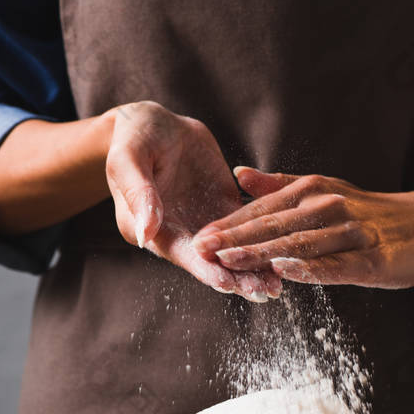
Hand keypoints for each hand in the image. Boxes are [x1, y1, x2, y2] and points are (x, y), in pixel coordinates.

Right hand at [105, 106, 280, 300]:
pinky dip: (262, 241)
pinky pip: (245, 226)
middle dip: (237, 277)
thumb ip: (139, 195)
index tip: (227, 283)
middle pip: (211, 261)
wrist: (153, 122)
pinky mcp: (223, 206)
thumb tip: (145, 233)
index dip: (205, 269)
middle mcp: (180, 232)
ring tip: (278, 284)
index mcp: (153, 228)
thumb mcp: (129, 160)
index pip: (182, 255)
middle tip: (265, 292)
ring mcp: (203, 222)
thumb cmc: (133, 136)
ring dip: (253, 266)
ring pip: (231, 249)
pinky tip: (284, 253)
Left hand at [191, 167, 413, 287]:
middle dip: (234, 238)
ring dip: (262, 252)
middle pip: (274, 225)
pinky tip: (286, 271)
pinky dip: (311, 267)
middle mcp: (329, 207)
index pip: (263, 211)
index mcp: (312, 192)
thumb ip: (280, 185)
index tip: (198, 237)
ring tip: (230, 260)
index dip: (229, 225)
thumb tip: (239, 173)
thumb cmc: (372, 213)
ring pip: (300, 243)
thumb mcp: (325, 190)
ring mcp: (352, 232)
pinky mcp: (374, 258)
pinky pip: (338, 264)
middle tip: (201, 249)